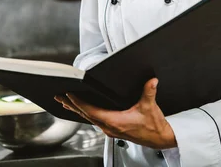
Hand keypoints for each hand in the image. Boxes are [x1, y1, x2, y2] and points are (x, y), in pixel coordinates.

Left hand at [55, 78, 176, 148]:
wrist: (160, 139)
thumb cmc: (154, 126)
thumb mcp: (150, 107)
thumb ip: (149, 92)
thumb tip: (151, 80)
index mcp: (115, 122)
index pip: (91, 111)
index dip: (79, 103)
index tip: (69, 95)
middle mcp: (109, 127)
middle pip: (86, 115)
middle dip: (72, 105)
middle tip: (59, 97)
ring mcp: (110, 130)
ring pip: (89, 118)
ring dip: (77, 110)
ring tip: (66, 103)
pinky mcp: (113, 130)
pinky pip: (95, 121)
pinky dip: (86, 113)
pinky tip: (83, 111)